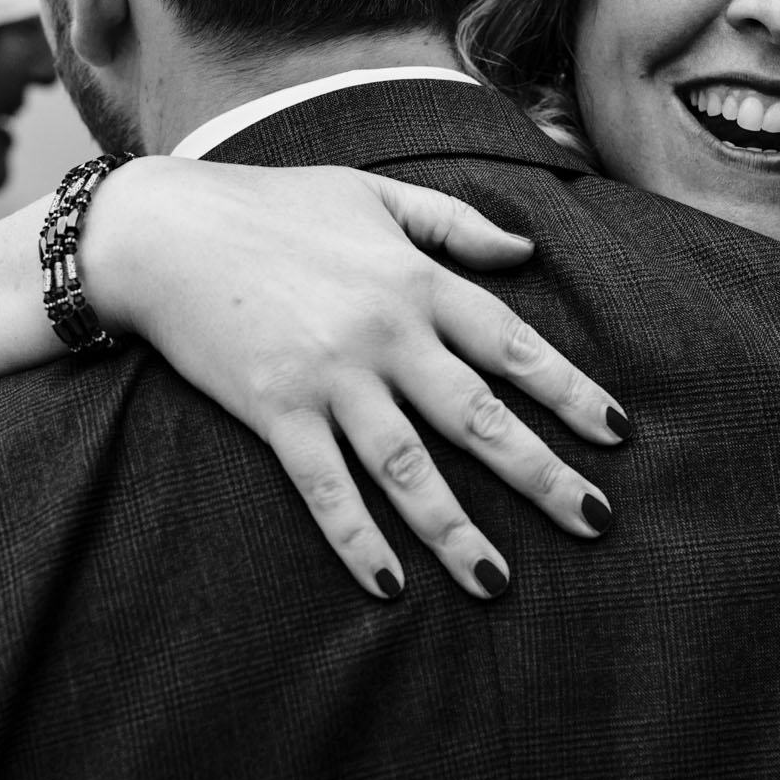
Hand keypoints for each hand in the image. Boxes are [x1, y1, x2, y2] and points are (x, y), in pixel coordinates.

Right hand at [81, 158, 627, 600]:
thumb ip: (452, 223)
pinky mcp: (274, 411)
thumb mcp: (370, 193)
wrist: (162, 229)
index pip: (513, 343)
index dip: (569, 391)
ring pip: (409, 467)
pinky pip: (326, 489)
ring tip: (499, 582)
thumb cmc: (270, 204)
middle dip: (541, 474)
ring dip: (457, 530)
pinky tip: (390, 585)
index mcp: (414, 279)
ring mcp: (328, 377)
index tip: (617, 433)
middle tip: (594, 521)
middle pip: (479, 416)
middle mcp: (384, 333)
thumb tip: (526, 249)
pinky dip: (358, 540)